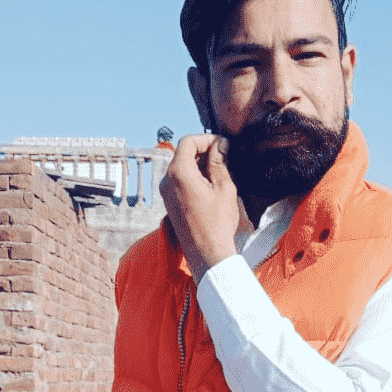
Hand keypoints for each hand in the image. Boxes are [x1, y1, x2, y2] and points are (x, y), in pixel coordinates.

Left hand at [160, 134, 238, 283]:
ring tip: (221, 173)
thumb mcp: (224, 187)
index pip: (188, 142)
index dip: (207, 139)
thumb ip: (220, 162)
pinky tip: (211, 186)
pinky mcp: (170, 202)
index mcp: (179, 173)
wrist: (207, 252)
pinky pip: (180, 180)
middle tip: (225, 157)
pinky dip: (194, 176)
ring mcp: (166, 192)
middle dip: (204, 151)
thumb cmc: (216, 224)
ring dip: (200, 164)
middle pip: (183, 153)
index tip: (223, 144)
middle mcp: (167, 180)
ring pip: (182, 166)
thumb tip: (220, 145)